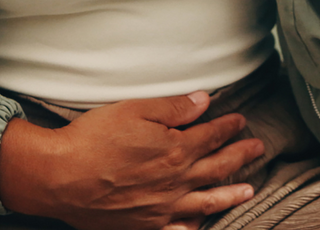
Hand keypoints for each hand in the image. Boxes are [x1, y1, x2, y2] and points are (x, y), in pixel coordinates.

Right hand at [0, 90, 265, 229]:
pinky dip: (192, 229)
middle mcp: (176, 181)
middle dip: (240, 156)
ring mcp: (162, 207)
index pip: (211, 135)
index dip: (228, 126)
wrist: (61, 177)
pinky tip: (199, 227)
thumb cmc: (94, 138)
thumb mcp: (134, 110)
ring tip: (249, 190)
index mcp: (175, 149)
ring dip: (231, 194)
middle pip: (217, 167)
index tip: (240, 120)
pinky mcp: (145, 225)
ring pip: (207, 201)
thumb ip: (173, 108)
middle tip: (258, 149)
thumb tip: (203, 102)